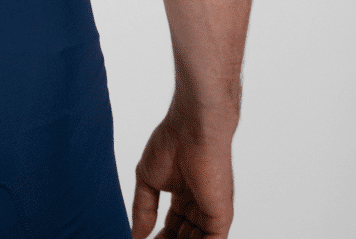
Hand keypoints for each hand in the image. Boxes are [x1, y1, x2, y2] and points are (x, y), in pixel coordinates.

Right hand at [131, 117, 234, 237]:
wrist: (192, 128)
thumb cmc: (171, 141)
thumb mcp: (147, 179)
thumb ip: (143, 209)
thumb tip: (135, 235)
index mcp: (184, 197)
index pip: (173, 228)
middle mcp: (199, 207)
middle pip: (183, 238)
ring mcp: (210, 213)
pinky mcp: (219, 218)